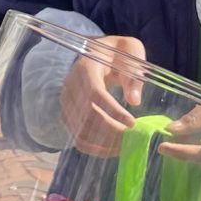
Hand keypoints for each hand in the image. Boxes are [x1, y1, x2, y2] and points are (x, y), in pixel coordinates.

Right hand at [61, 36, 147, 153]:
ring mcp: (66, 100)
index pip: (95, 92)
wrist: (97, 52)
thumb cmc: (118, 52)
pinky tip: (112, 149)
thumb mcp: (131, 52)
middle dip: (112, 131)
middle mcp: (70, 84)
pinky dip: (94, 148)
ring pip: (80, 130)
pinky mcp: (67, 113)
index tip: (133, 124)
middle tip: (133, 139)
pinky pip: (77, 137)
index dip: (113, 110)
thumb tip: (134, 101)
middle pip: (87, 115)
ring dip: (104, 143)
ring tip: (125, 146)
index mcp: (86, 66)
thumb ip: (133, 74)